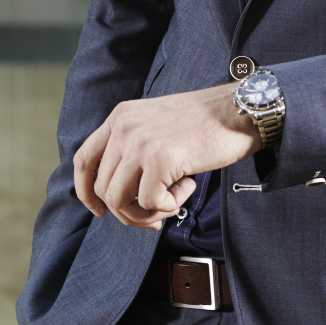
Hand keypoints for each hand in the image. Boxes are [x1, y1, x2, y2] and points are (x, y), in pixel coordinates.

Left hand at [73, 84, 261, 229]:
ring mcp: (140, 143)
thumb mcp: (156, 123)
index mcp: (121, 116)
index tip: (101, 211)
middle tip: (157, 214)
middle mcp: (124, 127)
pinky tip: (189, 186)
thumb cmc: (206, 122)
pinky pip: (149, 203)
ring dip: (148, 212)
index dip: (87, 192)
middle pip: (103, 189)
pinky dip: (170, 206)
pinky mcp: (160, 159)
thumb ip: (132, 146)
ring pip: (120, 202)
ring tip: (174, 199)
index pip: (84, 160)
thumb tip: (117, 196)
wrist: (241, 111)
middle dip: (129, 212)